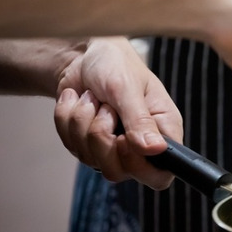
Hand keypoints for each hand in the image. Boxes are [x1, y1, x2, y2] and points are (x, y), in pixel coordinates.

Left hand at [53, 37, 182, 189]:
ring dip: (83, 123)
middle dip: (101, 139)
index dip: (139, 167)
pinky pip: (72, 147)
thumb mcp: (128, 88)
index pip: (160, 174)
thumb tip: (155, 149)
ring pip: (91, 159)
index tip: (123, 140)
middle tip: (105, 110)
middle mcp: (141, 145)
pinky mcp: (89, 144)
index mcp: (163, 131)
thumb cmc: (116, 65)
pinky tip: (79, 101)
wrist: (83, 56)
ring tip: (93, 99)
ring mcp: (113, 147)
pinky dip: (68, 120)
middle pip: (119, 172)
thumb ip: (140, 120)